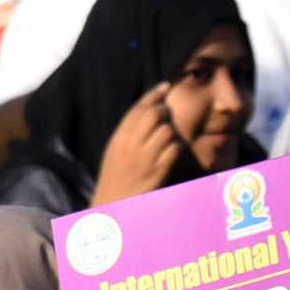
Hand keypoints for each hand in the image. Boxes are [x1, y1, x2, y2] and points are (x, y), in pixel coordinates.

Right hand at [90, 82, 181, 205]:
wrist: (113, 202)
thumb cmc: (115, 175)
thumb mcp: (115, 149)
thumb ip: (129, 131)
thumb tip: (148, 111)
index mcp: (119, 137)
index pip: (138, 108)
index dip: (153, 94)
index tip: (165, 86)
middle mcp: (131, 145)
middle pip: (153, 115)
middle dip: (164, 111)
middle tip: (167, 115)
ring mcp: (145, 158)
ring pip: (166, 130)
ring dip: (172, 130)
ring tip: (168, 137)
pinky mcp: (158, 172)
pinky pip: (174, 149)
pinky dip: (177, 146)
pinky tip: (173, 150)